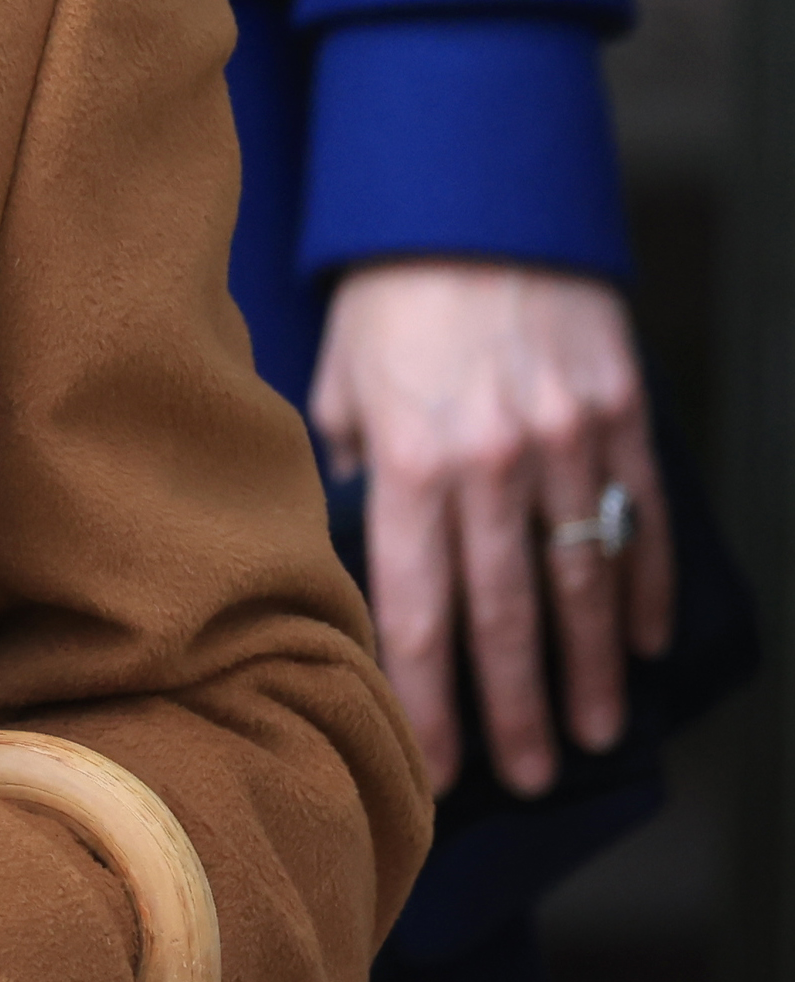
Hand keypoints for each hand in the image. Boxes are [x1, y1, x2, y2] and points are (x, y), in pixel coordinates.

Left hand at [312, 258, 671, 795]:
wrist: (474, 203)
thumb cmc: (386, 297)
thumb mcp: (336, 383)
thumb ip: (345, 471)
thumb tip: (354, 539)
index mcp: (410, 464)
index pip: (416, 609)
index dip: (427, 697)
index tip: (435, 764)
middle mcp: (493, 465)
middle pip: (506, 615)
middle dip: (511, 707)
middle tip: (520, 778)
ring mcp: (567, 443)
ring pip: (582, 581)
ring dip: (586, 668)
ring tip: (586, 735)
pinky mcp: (622, 416)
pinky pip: (639, 519)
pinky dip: (645, 587)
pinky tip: (641, 644)